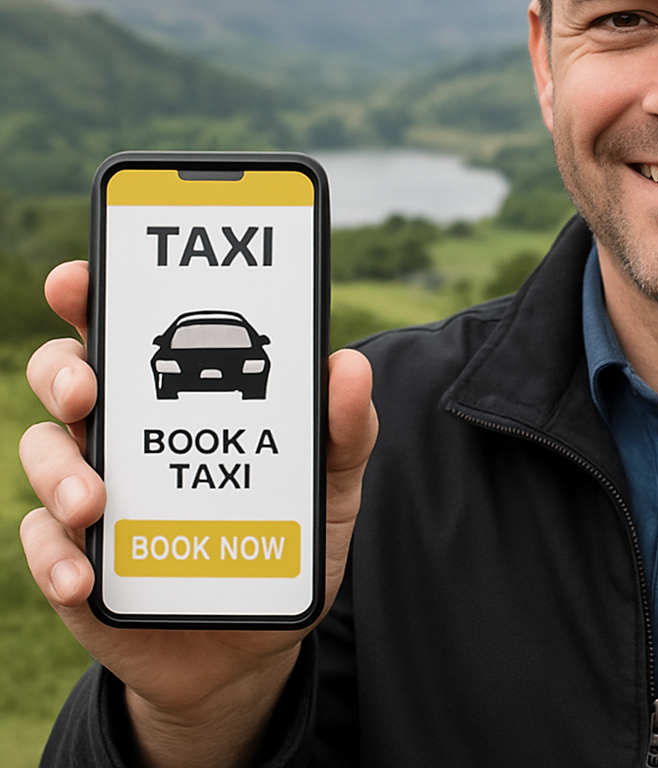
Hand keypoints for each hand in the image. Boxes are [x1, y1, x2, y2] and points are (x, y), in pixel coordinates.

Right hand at [19, 261, 377, 767]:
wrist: (254, 643)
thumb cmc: (287, 541)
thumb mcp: (331, 482)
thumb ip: (345, 429)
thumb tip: (348, 366)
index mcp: (181, 397)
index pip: (129, 330)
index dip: (94, 295)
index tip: (78, 280)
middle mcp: (128, 434)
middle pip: (66, 374)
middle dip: (62, 370)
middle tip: (89, 389)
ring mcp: (95, 495)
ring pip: (43, 452)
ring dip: (58, 469)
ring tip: (94, 501)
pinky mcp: (76, 560)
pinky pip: (41, 544)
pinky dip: (54, 556)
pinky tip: (83, 575)